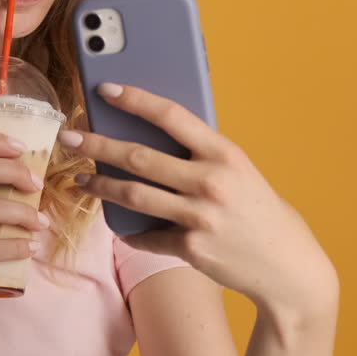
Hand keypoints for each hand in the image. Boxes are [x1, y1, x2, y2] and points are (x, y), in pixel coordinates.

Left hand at [63, 83, 337, 314]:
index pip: (172, 115)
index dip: (135, 99)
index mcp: (225, 153)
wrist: (288, 266)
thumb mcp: (238, 171)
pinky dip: (130, 230)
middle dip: (97, 143)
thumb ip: (200, 155)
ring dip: (100, 185)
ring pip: (133, 195)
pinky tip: (117, 224)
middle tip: (68, 137)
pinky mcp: (192, 249)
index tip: (103, 88)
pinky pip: (147, 235)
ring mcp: (201, 217)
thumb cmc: (257, 209)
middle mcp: (212, 182)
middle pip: (139, 157)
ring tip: (81, 178)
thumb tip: (147, 135)